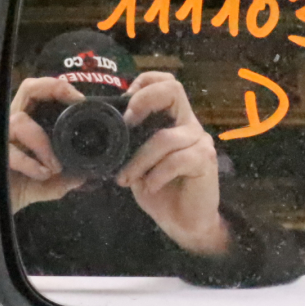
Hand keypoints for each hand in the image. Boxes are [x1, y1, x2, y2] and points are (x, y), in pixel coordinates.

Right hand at [8, 77, 85, 212]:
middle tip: (74, 103)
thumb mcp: (50, 184)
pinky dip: (31, 163)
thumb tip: (85, 175)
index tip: (79, 101)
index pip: (38, 93)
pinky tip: (41, 175)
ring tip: (54, 168)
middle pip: (28, 89)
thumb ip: (68, 177)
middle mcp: (13, 122)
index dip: (58, 88)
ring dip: (43, 144)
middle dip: (52, 88)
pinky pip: (12, 152)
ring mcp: (0, 135)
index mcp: (28, 123)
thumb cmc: (19, 188)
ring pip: (21, 122)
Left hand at [115, 72, 229, 255]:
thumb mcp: (135, 163)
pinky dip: (156, 175)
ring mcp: (200, 141)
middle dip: (144, 102)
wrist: (184, 223)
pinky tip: (149, 187)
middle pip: (174, 89)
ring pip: (165, 137)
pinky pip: (177, 160)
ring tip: (126, 179)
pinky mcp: (205, 161)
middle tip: (126, 125)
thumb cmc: (159, 190)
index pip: (165, 82)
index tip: (124, 103)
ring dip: (139, 160)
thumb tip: (99, 131)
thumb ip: (127, 144)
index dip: (144, 83)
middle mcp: (188, 124)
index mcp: (172, 119)